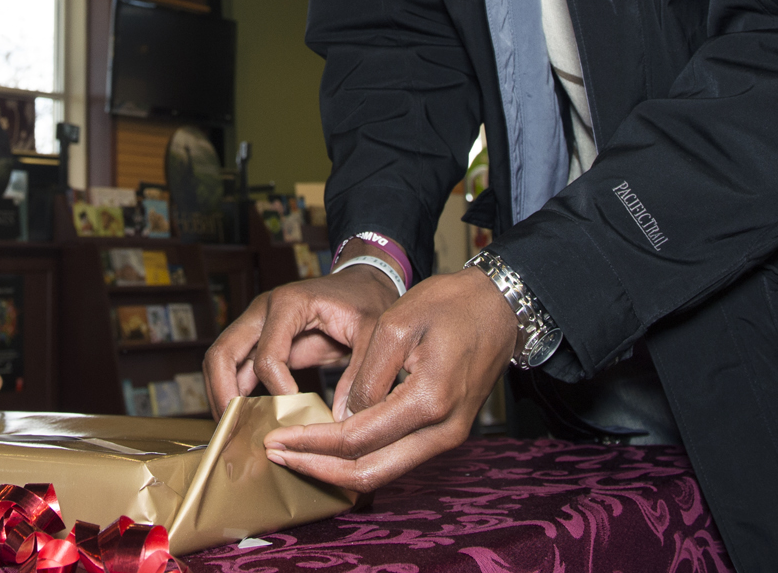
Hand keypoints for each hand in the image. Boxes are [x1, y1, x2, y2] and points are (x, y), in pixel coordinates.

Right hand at [204, 263, 399, 413]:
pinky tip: (244, 422)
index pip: (266, 356)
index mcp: (289, 304)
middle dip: (223, 394)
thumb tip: (343, 419)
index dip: (278, 391)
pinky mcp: (261, 344)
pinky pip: (237, 370)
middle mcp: (263, 311)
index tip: (295, 415)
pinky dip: (235, 395)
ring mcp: (258, 327)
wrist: (362, 287)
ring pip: (220, 362)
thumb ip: (362, 374)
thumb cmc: (367, 302)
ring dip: (222, 396)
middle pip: (222, 352)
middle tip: (232, 431)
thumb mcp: (375, 333)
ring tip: (231, 432)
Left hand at [261, 267, 518, 492]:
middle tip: (277, 456)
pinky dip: (361, 458)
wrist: (502, 305)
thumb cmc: (452, 303)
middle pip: (370, 473)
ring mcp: (449, 436)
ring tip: (296, 454)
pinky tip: (332, 446)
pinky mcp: (447, 431)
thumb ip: (367, 374)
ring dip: (337, 469)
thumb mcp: (398, 323)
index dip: (311, 442)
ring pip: (384, 472)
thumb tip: (344, 415)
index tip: (276, 438)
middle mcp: (442, 431)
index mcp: (429, 400)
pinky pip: (398, 457)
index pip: (357, 437)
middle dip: (318, 469)